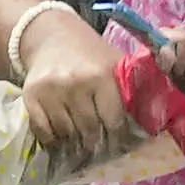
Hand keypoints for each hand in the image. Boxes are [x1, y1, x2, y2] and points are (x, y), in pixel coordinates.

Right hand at [17, 16, 141, 162]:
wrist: (51, 36)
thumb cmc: (90, 54)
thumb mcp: (114, 63)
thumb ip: (132, 88)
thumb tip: (153, 120)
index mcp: (101, 75)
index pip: (113, 120)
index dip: (118, 137)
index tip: (120, 146)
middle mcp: (75, 83)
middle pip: (89, 130)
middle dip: (96, 143)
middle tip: (99, 148)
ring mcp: (50, 91)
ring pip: (66, 133)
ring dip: (74, 143)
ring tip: (80, 145)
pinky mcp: (31, 96)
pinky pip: (42, 131)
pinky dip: (52, 139)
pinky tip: (60, 138)